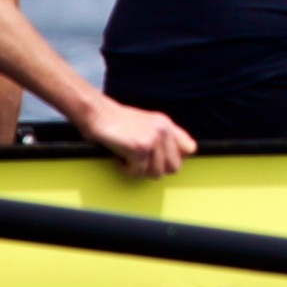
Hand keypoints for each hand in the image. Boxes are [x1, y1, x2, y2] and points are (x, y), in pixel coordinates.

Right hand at [79, 95, 197, 179]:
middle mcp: (164, 131)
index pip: (190, 149)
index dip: (175, 159)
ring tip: (127, 159)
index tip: (158, 160)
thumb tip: (174, 160)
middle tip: (139, 163)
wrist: (97, 113)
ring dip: (139, 171)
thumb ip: (163, 137)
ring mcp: (153, 139)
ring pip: (156, 173)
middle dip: (156, 170)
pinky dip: (126, 170)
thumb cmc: (117, 122)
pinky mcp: (139, 148)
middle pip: (174, 167)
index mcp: (167, 125)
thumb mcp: (147, 125)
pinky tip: (119, 159)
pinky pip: (138, 172)